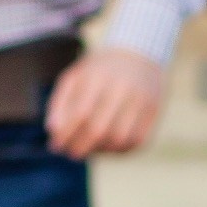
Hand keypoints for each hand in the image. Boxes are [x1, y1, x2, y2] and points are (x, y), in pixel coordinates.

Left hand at [45, 47, 164, 159]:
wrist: (140, 52)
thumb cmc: (99, 71)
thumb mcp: (75, 77)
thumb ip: (59, 102)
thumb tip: (53, 131)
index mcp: (99, 76)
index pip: (80, 114)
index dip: (66, 134)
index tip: (56, 146)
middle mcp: (123, 88)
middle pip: (99, 129)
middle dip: (80, 147)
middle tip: (72, 154)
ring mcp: (142, 100)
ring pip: (119, 139)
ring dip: (100, 151)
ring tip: (90, 148)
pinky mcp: (154, 111)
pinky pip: (137, 140)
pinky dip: (120, 150)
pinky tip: (108, 146)